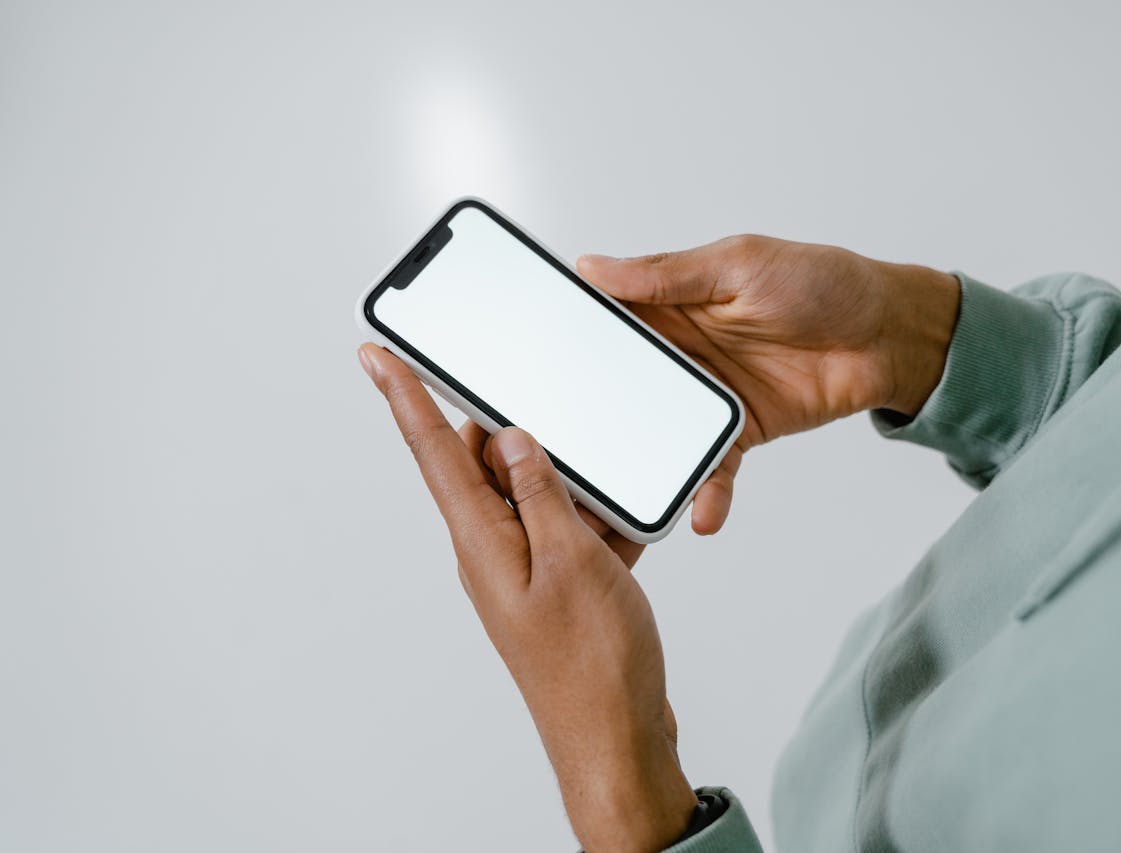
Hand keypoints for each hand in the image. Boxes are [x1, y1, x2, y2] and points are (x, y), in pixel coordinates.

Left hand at [358, 343, 696, 852]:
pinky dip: (596, 518)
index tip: (376, 354)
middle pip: (488, 464)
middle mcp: (493, 549)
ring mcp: (526, 567)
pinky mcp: (557, 583)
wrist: (617, 737)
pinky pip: (569, 528)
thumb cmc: (593, 666)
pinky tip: (627, 523)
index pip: (435, 451)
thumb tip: (512, 439)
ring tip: (606, 485)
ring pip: (537, 494)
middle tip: (541, 399)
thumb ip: (543, 493)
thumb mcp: (574, 561)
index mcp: (483, 540)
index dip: (404, 396)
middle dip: (517, 429)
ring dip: (571, 481)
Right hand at [578, 238, 958, 533]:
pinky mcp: (738, 433)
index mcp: (672, 304)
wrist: (889, 335)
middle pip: (619, 387)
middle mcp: (680, 353)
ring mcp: (706, 398)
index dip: (569, 338)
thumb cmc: (823, 282)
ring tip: (617, 499)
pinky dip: (706, 493)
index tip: (530, 362)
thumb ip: (668, 274)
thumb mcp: (740, 265)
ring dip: (640, 464)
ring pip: (657, 436)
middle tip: (557, 446)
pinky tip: (700, 514)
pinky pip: (712, 468)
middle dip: (589, 415)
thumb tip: (594, 266)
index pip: (606, 322)